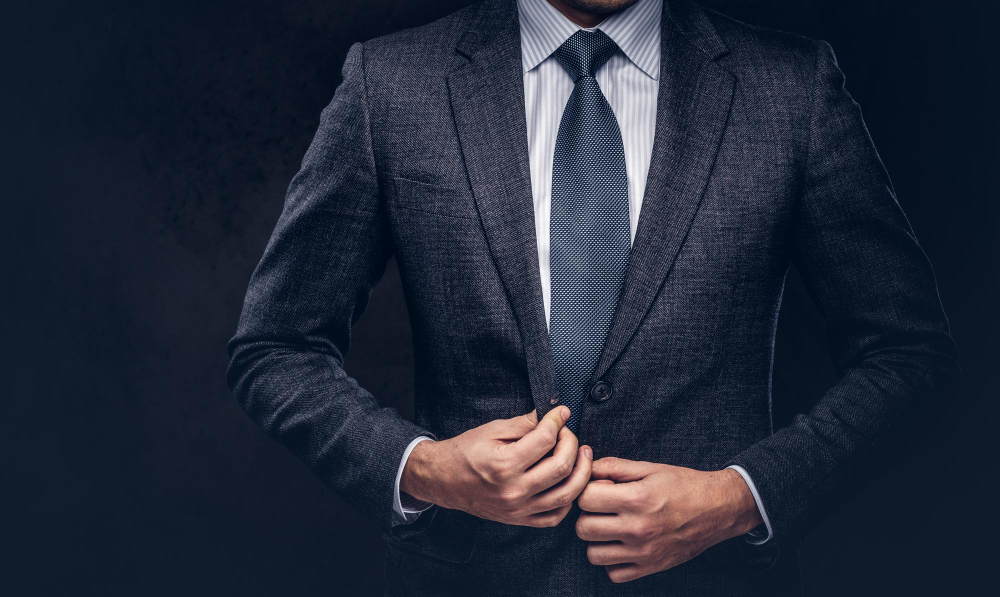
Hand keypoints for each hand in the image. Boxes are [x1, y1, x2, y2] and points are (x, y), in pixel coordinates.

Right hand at [401, 406, 592, 526]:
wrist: (443, 480)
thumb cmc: (466, 452)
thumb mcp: (492, 430)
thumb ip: (525, 423)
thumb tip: (554, 415)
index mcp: (504, 464)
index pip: (546, 439)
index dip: (558, 421)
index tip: (561, 413)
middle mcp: (513, 490)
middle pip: (561, 466)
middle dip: (572, 444)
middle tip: (568, 433)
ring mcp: (518, 509)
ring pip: (566, 494)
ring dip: (581, 472)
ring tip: (582, 456)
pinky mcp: (520, 519)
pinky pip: (555, 516)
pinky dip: (568, 499)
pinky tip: (568, 482)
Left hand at [575, 458, 761, 582]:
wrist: (717, 509)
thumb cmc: (683, 485)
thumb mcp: (649, 468)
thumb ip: (613, 467)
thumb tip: (585, 467)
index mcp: (636, 499)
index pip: (585, 498)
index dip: (588, 490)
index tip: (600, 489)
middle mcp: (637, 528)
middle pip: (583, 528)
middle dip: (588, 515)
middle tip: (603, 509)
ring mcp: (643, 552)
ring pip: (593, 554)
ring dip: (597, 540)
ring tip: (611, 528)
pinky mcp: (650, 568)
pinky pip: (613, 574)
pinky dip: (613, 562)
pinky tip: (622, 546)